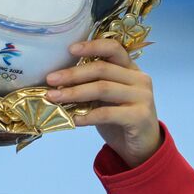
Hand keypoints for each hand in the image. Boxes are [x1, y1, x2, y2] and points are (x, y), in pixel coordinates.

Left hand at [44, 39, 161, 167]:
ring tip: (54, 98)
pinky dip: (86, 116)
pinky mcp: (139, 117)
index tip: (70, 50)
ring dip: (75, 93)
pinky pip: (107, 113)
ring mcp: (142, 97)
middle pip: (102, 69)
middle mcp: (139, 79)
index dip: (92, 46)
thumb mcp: (106, 99)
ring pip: (102, 89)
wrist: (142, 147)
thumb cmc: (120, 120)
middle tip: (50, 80)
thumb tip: (58, 83)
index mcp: (131, 69)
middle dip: (73, 74)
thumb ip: (92, 86)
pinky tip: (72, 119)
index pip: (113, 48)